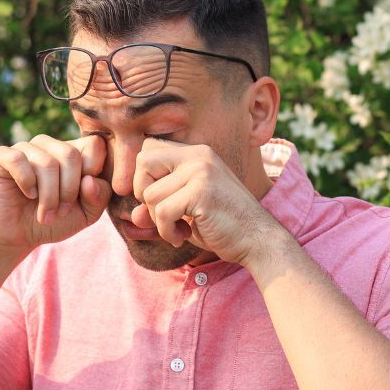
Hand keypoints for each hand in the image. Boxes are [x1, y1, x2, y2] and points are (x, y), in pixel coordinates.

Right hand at [0, 134, 111, 254]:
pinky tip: (27, 194)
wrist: (18, 236)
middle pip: (70, 154)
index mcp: (74, 152)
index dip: (94, 170)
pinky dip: (26, 183)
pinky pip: (18, 160)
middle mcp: (50, 145)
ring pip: (46, 162)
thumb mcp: (86, 214)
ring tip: (45, 214)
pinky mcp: (2, 156)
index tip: (83, 195)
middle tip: (62, 212)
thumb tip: (90, 180)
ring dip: (48, 196)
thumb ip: (99, 197)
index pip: (94, 144)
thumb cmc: (55, 221)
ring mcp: (26, 148)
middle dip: (69, 190)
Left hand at [129, 138, 279, 265]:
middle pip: (143, 161)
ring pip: (150, 194)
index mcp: (196, 153)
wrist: (257, 240)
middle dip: (145, 194)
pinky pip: (163, 212)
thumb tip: (132, 215)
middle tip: (164, 214)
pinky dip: (167, 231)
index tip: (159, 202)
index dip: (144, 178)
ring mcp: (201, 170)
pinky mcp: (202, 190)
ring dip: (158, 220)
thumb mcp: (184, 214)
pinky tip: (182, 237)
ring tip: (177, 229)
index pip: (148, 149)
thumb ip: (158, 209)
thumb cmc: (221, 226)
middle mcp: (198, 155)